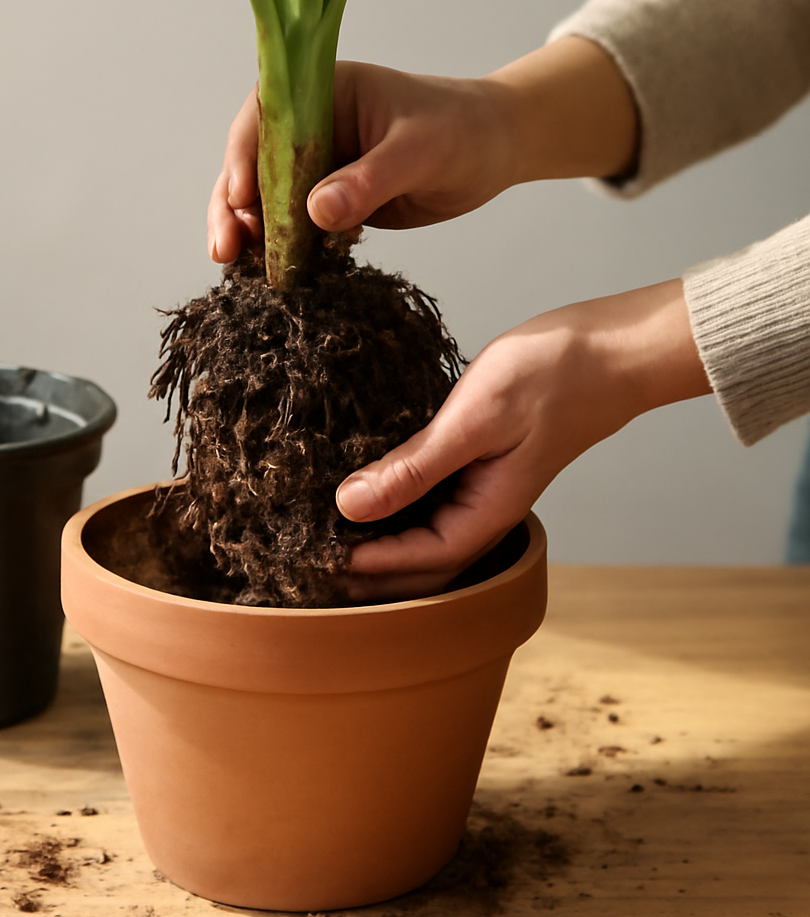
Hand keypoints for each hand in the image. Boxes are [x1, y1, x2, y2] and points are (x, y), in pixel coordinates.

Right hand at [207, 39, 638, 262]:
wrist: (497, 148)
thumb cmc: (463, 130)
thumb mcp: (420, 151)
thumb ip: (369, 180)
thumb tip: (316, 212)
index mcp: (322, 90)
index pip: (266, 118)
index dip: (245, 157)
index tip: (241, 198)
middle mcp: (309, 123)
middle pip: (252, 162)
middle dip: (233, 204)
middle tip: (225, 248)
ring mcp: (317, 162)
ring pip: (265, 197)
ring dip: (249, 230)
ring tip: (235, 265)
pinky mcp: (330, 197)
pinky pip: (292, 222)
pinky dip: (279, 245)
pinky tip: (270, 271)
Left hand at [336, 280, 709, 601]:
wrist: (610, 348)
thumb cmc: (553, 377)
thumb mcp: (475, 420)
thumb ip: (414, 467)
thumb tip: (350, 507)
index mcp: (488, 512)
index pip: (418, 562)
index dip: (364, 566)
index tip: (311, 558)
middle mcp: (485, 510)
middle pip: (420, 563)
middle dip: (367, 567)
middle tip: (307, 558)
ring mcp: (485, 487)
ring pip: (424, 532)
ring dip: (379, 537)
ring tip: (323, 529)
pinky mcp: (480, 460)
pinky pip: (432, 497)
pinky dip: (397, 499)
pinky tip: (366, 483)